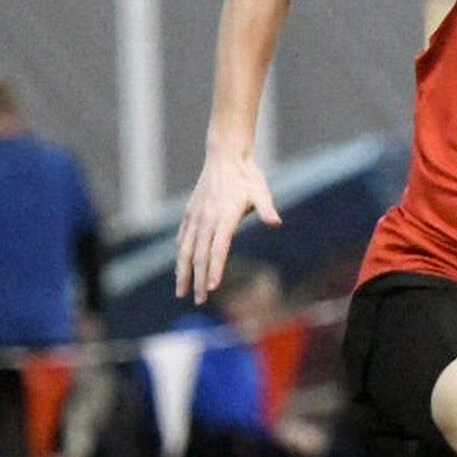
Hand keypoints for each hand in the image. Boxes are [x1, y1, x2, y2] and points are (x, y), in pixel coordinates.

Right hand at [175, 146, 281, 302]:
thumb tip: (276, 222)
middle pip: (200, 255)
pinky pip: (183, 236)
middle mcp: (206, 219)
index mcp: (224, 217)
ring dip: (183, 272)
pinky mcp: (190, 211)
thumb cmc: (248, 176)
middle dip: (198, 280)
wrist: (226, 155)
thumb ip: (266, 209)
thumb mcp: (261, 191)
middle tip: (199, 301)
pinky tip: (180, 264)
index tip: (212, 287)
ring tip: (180, 292)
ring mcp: (196, 216)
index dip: (215, 268)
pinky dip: (181, 252)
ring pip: (186, 249)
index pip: (217, 249)